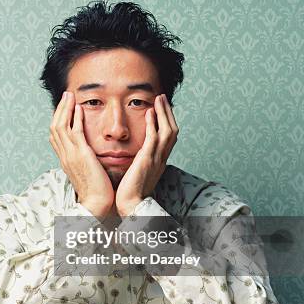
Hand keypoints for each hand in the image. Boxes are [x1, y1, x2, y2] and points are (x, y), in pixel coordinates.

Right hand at [49, 91, 114, 217]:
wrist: (96, 204)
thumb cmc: (95, 191)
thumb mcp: (85, 172)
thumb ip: (84, 161)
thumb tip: (89, 154)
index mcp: (65, 160)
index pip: (55, 136)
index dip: (58, 119)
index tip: (64, 108)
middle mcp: (64, 156)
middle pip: (54, 127)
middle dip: (59, 109)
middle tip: (66, 95)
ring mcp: (71, 155)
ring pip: (61, 126)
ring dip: (65, 109)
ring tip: (70, 96)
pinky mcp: (81, 155)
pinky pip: (75, 132)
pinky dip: (75, 118)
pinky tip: (79, 108)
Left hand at [115, 93, 178, 216]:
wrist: (131, 206)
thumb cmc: (131, 193)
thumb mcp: (139, 174)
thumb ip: (141, 163)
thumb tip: (137, 156)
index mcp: (160, 162)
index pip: (169, 138)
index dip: (167, 121)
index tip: (161, 109)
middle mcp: (162, 159)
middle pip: (173, 131)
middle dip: (168, 113)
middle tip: (162, 98)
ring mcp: (156, 159)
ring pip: (167, 131)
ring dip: (163, 113)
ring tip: (158, 99)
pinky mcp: (147, 160)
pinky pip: (154, 139)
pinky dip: (153, 125)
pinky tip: (149, 113)